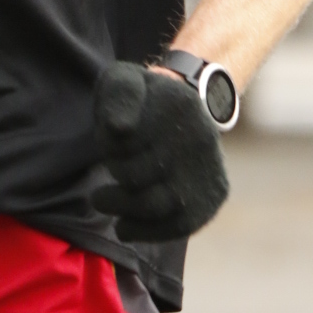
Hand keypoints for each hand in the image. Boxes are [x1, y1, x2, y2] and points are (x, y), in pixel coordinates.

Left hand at [93, 61, 228, 241]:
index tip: (110, 138)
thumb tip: (119, 129)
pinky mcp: (213, 196)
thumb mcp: (124, 81)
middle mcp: (202, 137)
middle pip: (139, 176)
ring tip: (104, 202)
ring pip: (159, 206)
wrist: (181, 115)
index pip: (125, 141)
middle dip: (114, 179)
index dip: (109, 146)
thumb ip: (119, 96)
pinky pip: (181, 225)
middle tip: (100, 185)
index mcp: (180, 105)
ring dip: (123, 210)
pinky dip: (147, 231)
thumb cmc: (142, 100)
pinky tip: (125, 226)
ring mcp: (210, 169)